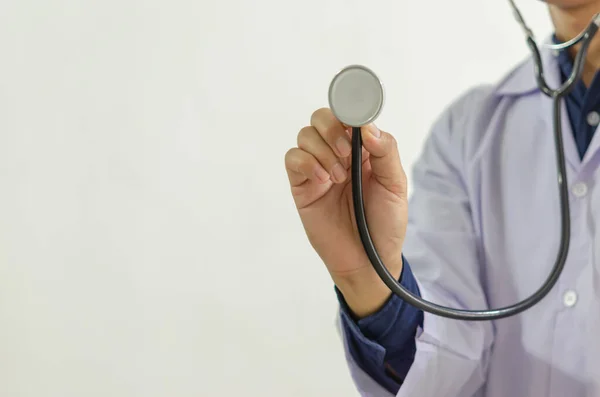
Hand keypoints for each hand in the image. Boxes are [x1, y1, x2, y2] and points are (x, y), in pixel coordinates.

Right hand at [285, 108, 408, 316]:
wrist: (368, 260)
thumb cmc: (385, 223)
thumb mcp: (396, 185)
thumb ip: (386, 151)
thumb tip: (367, 127)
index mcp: (364, 149)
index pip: (350, 115)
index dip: (349, 108)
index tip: (354, 117)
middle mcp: (338, 153)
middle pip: (322, 118)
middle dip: (332, 129)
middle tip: (346, 153)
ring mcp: (318, 168)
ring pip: (306, 135)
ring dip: (321, 150)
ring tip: (338, 177)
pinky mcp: (302, 185)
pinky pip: (292, 159)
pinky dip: (306, 163)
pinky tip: (323, 181)